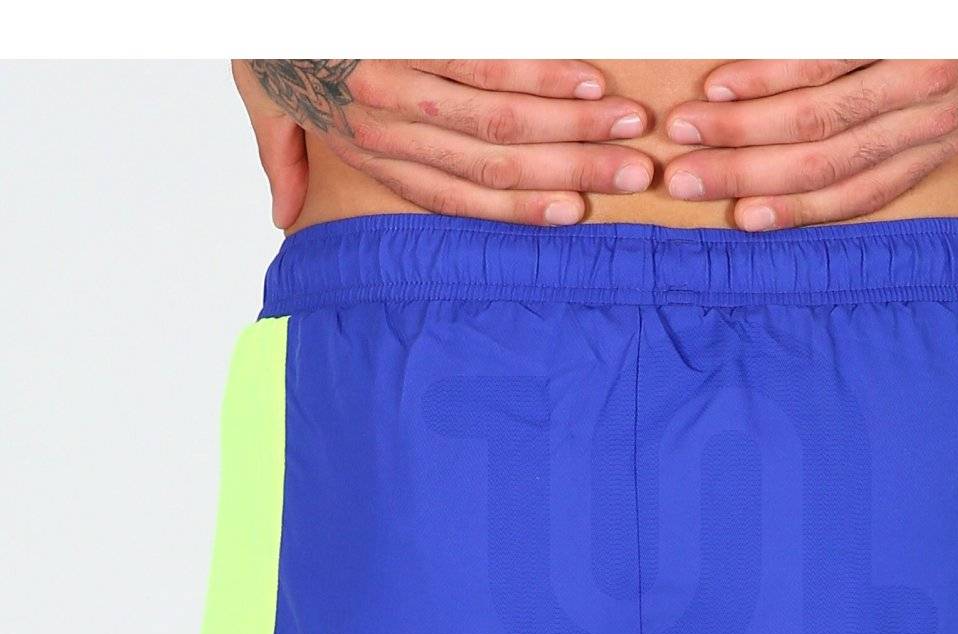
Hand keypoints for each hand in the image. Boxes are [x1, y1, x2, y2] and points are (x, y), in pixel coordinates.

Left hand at [233, 60, 655, 228]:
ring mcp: (399, 75)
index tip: (576, 216)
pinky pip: (488, 59)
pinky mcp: (409, 31)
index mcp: (363, 149)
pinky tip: (586, 80)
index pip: (454, 196)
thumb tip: (285, 217)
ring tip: (626, 126)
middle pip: (494, 164)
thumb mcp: (259, 98)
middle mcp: (385, 123)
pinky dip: (541, 72)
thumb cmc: (263, 30)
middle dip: (571, 170)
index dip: (519, 212)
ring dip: (572, 125)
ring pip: (501, 118)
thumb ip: (281, 155)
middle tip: (634, 173)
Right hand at [661, 59, 957, 230]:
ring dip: (737, 129)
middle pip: (824, 164)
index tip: (744, 221)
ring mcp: (911, 65)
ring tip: (685, 133)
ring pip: (810, 119)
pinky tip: (718, 87)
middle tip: (685, 182)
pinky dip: (759, 76)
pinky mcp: (891, 21)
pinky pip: (813, 60)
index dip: (799, 212)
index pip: (863, 192)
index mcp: (950, 136)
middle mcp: (931, 111)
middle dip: (745, 176)